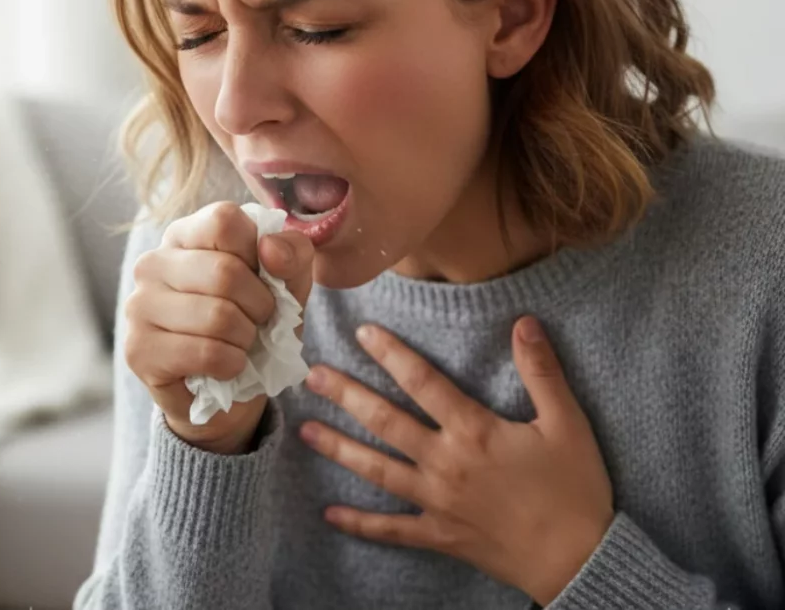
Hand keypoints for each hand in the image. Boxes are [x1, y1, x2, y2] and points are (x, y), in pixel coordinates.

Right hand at [126, 201, 313, 454]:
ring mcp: (139, 305)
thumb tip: (270, 248)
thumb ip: (292, 254)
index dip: (258, 254)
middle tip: (258, 322)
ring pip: (217, 315)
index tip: (261, 279)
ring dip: (246, 338)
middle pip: (225, 271)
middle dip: (260, 305)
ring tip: (241, 344)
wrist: (228, 391)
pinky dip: (232, 364)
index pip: (224, 221)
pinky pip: (205, 352)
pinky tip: (226, 366)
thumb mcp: (288, 283)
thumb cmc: (254, 323)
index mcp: (185, 234)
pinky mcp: (138, 349)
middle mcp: (153, 262)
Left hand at [299, 318, 613, 605]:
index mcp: (473, 431)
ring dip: (339, 448)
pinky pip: (391, 530)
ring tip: (304, 430)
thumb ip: (542, 372)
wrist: (580, 561)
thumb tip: (523, 322)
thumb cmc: (575, 489)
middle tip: (312, 375)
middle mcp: (445, 463)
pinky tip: (330, 513)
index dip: (391, 354)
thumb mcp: (567, 424)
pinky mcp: (438, 536)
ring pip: (376, 470)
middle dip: (346, 395)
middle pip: (385, 422)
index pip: (423, 382)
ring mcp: (437, 502)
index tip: (362, 333)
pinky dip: (359, 523)